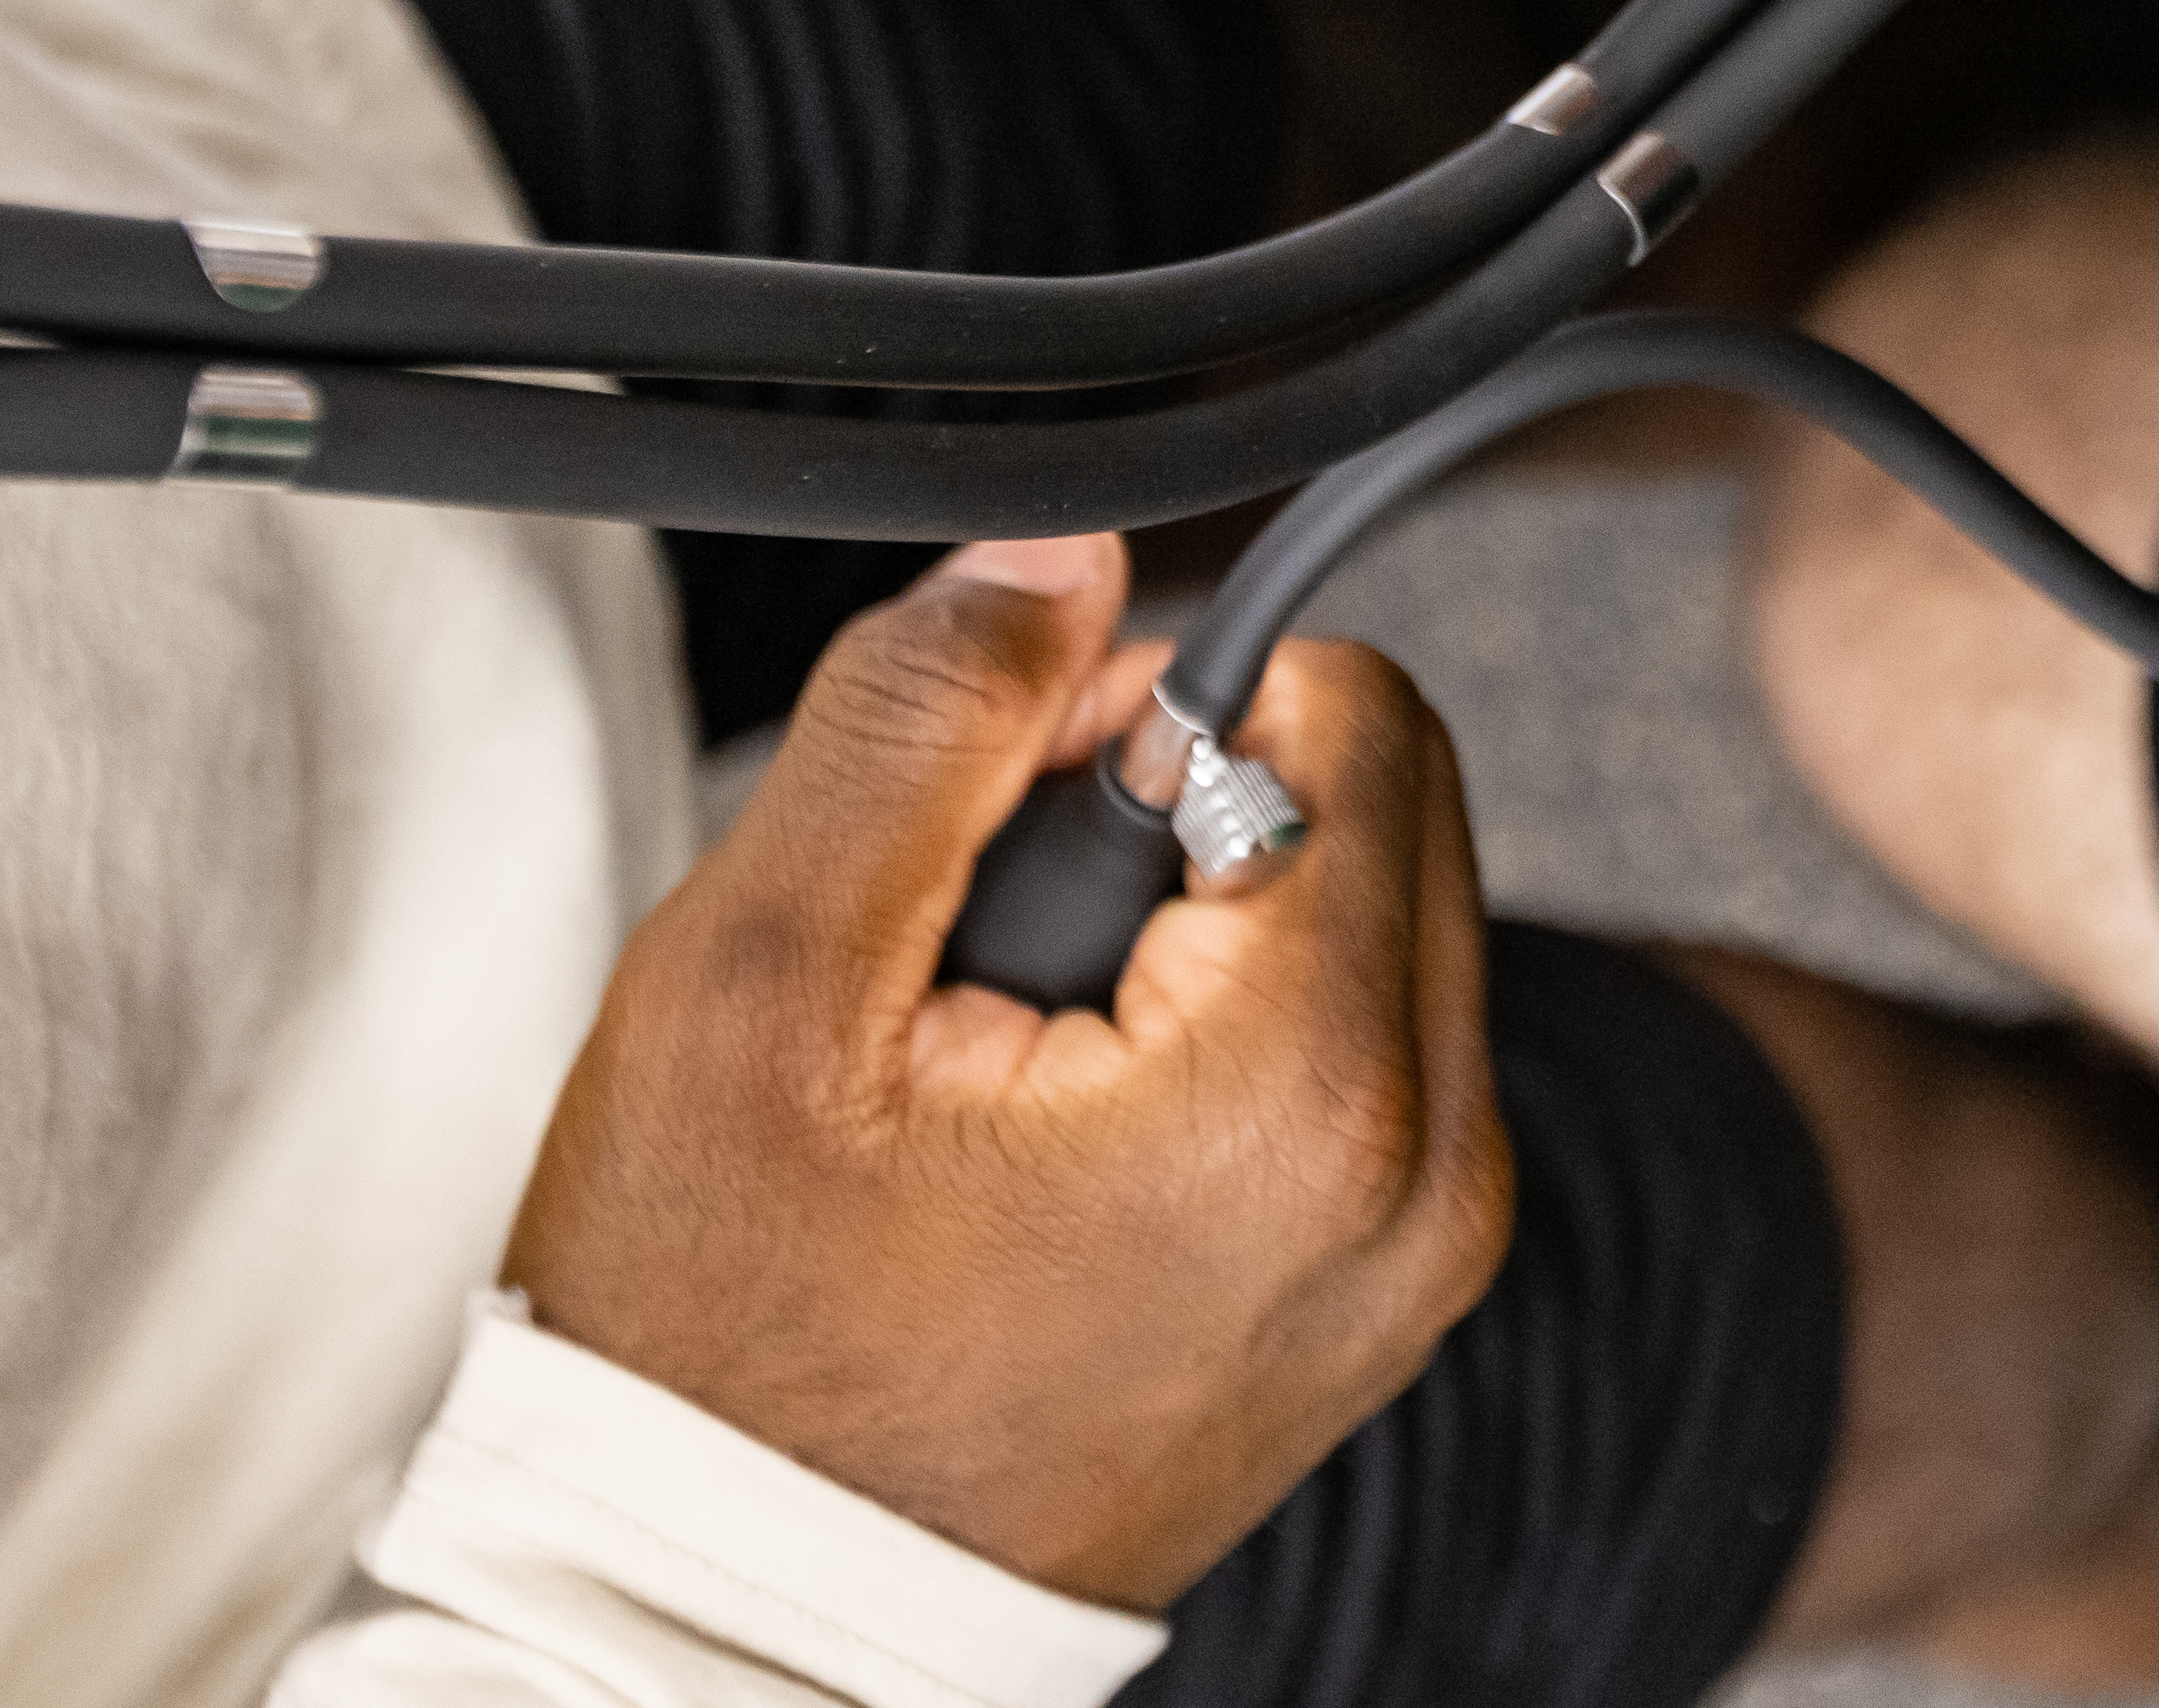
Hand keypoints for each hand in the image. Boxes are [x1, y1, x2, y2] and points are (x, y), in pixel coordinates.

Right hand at [502, 540, 1508, 1609]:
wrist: (730, 1620)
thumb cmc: (726, 1347)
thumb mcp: (758, 981)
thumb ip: (925, 720)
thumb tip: (1063, 557)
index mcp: (1313, 1095)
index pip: (1347, 706)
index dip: (1148, 705)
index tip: (1004, 815)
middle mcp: (1432, 1179)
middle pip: (1384, 802)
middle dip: (1188, 812)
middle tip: (988, 948)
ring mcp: (1426, 1257)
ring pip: (1370, 922)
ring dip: (1200, 928)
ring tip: (1007, 1056)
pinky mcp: (1387, 1296)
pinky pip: (1358, 1061)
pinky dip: (1224, 1042)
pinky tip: (1057, 1130)